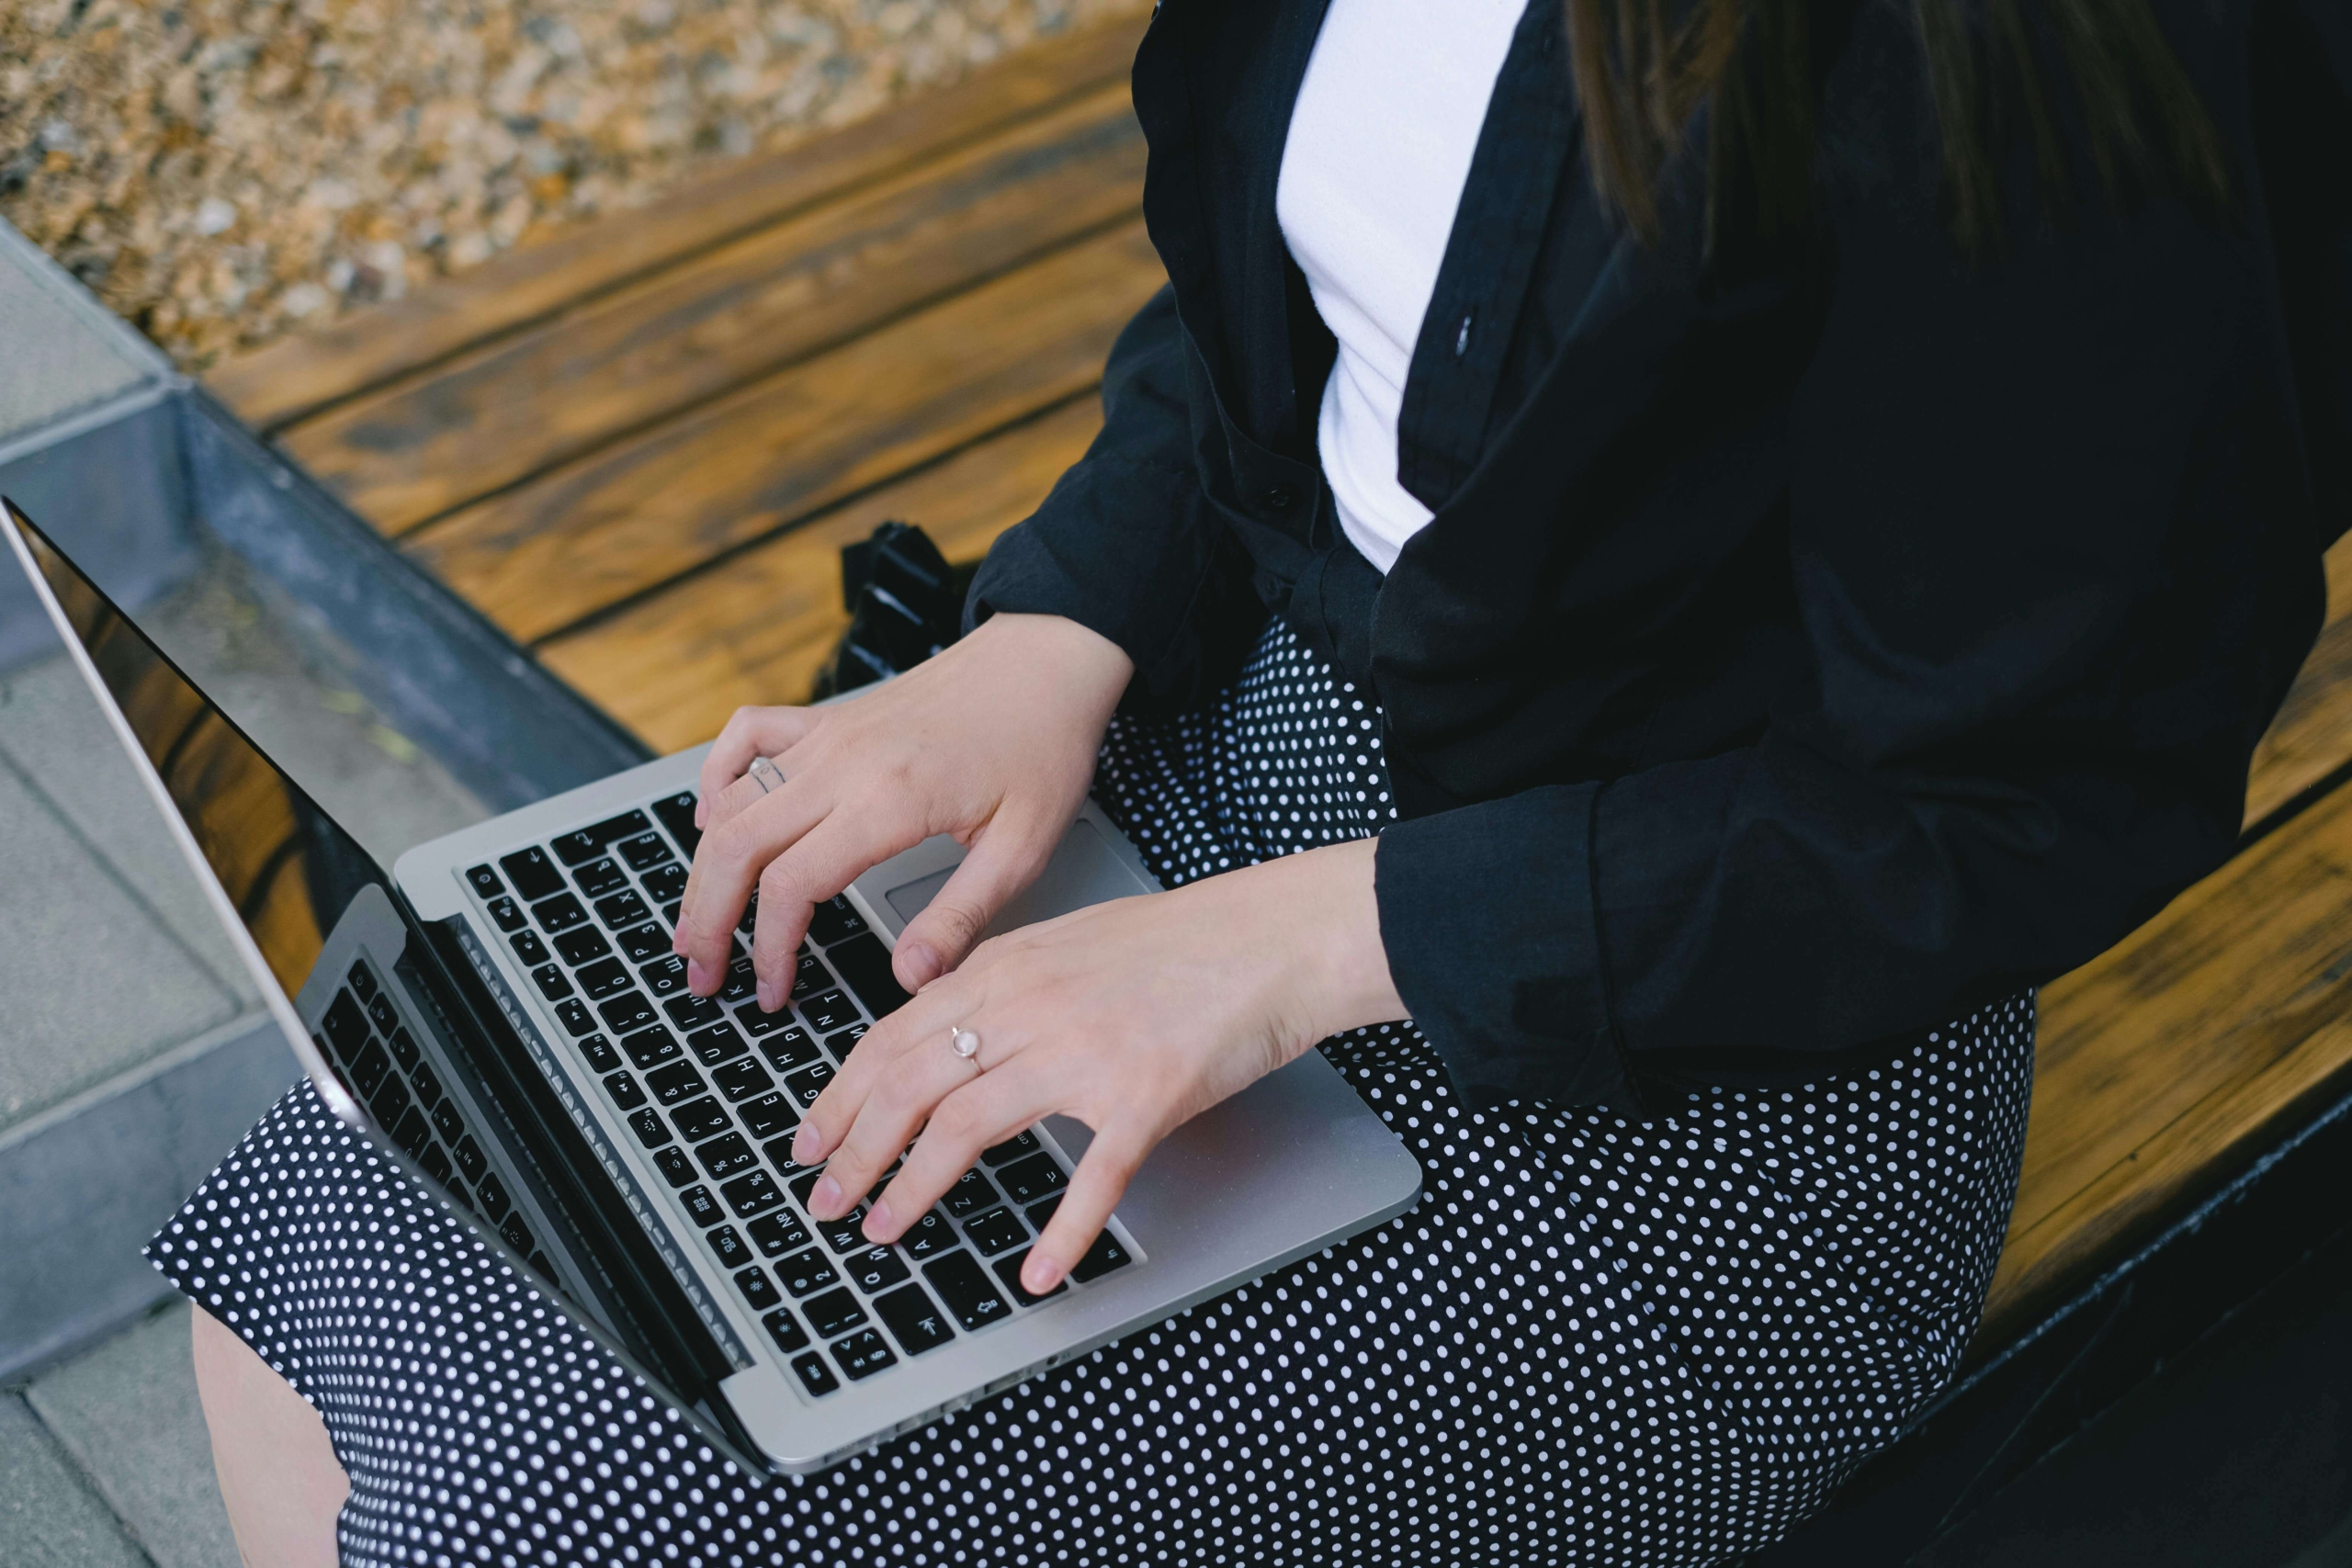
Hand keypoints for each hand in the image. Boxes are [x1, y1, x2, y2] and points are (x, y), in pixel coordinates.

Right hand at [672, 614, 1132, 1006]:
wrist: (1048, 660)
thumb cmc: (1043, 745)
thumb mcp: (1023, 848)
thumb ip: (962, 918)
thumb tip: (914, 980)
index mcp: (890, 800)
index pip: (792, 886)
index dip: (769, 949)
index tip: (773, 992)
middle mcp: (844, 762)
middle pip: (737, 846)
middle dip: (707, 919)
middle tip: (701, 975)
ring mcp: (829, 735)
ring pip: (730, 801)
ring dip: (701, 867)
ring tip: (695, 924)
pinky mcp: (829, 718)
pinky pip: (747, 736)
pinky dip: (716, 777)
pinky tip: (710, 817)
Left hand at [789, 836, 1404, 1296]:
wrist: (1275, 938)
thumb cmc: (1186, 943)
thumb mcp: (1070, 942)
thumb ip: (1004, 984)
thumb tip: (946, 1027)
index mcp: (1007, 966)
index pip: (893, 1038)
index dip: (839, 1098)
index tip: (808, 1141)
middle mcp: (1030, 1005)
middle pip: (909, 1085)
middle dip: (852, 1152)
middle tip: (822, 1202)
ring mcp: (1085, 1052)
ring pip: (967, 1128)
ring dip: (913, 1189)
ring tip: (884, 1230)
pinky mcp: (1144, 1097)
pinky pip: (1089, 1178)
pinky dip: (1060, 1234)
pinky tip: (1037, 1271)